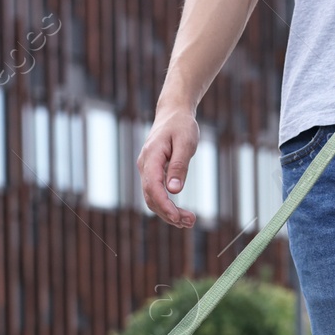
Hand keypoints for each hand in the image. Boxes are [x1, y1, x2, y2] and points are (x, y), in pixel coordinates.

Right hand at [137, 107, 198, 228]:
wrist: (173, 113)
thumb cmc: (181, 125)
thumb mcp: (185, 143)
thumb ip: (179, 166)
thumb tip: (174, 191)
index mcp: (151, 157)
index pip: (153, 188)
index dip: (164, 206)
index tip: (177, 218)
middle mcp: (144, 165)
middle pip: (151, 197)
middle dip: (168, 213)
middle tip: (190, 222)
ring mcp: (146, 169)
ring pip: (152, 198)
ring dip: (168, 212)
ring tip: (188, 221)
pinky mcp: (152, 172)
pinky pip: (155, 193)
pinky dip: (166, 205)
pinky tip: (179, 213)